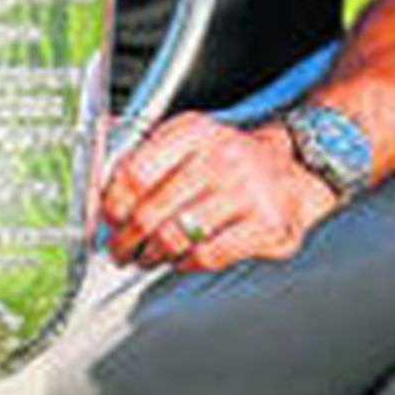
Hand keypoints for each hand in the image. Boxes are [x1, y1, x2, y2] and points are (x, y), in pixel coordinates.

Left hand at [99, 112, 339, 273]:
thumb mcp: (191, 139)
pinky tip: (182, 258)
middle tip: (118, 250)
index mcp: (195, 132)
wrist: (298, 166)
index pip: (134, 171)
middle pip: (151, 210)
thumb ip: (146, 156)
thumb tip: (96, 189)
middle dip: (125, 239)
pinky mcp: (268, 225)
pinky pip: (208, 254)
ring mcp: (247, 192)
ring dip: (151, 255)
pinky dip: (186, 262)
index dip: (110, 204)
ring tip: (146, 257)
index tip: (104, 220)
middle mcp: (221, 157)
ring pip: (176, 236)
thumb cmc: (232, 159)